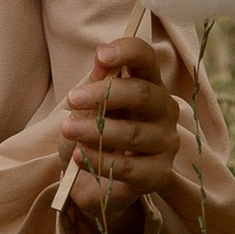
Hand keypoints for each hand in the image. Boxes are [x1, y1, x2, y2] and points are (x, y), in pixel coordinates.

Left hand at [58, 36, 187, 223]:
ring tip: (68, 129)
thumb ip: (97, 83)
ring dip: (96, 130)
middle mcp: (164, 111)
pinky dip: (100, 160)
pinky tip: (79, 156)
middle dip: (104, 94)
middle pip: (142, 94)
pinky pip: (129, 167)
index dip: (128, 52)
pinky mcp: (158, 174)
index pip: (147, 59)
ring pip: (134, 133)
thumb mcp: (88, 106)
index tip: (101, 55)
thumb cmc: (93, 135)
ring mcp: (165, 143)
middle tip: (72, 99)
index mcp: (149, 85)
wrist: (91, 181)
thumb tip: (101, 59)